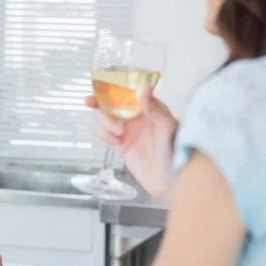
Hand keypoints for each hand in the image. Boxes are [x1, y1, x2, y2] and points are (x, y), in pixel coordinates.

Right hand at [86, 86, 177, 200]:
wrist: (169, 178)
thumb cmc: (175, 151)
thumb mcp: (168, 127)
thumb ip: (154, 109)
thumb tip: (144, 88)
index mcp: (149, 109)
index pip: (129, 93)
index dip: (115, 88)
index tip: (103, 87)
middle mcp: (136, 118)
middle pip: (112, 105)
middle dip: (99, 102)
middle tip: (90, 102)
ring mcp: (127, 131)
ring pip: (105, 119)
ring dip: (106, 123)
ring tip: (118, 133)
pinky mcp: (120, 144)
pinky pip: (105, 135)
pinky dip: (105, 136)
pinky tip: (115, 141)